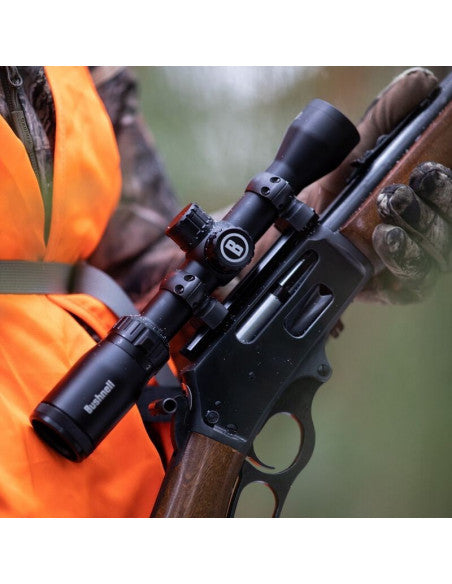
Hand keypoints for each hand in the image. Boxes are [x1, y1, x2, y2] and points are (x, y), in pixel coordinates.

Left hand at [300, 67, 450, 302]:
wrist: (275, 238)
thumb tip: (421, 80)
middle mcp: (413, 227)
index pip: (444, 189)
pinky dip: (406, 266)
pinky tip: (385, 244)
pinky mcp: (383, 288)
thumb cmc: (317, 195)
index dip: (445, 183)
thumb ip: (382, 119)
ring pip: (437, 255)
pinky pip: (412, 286)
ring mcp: (400, 260)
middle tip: (408, 187)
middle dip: (437, 202)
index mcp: (414, 195)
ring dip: (420, 234)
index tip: (428, 167)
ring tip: (390, 216)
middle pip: (446, 222)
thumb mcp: (346, 152)